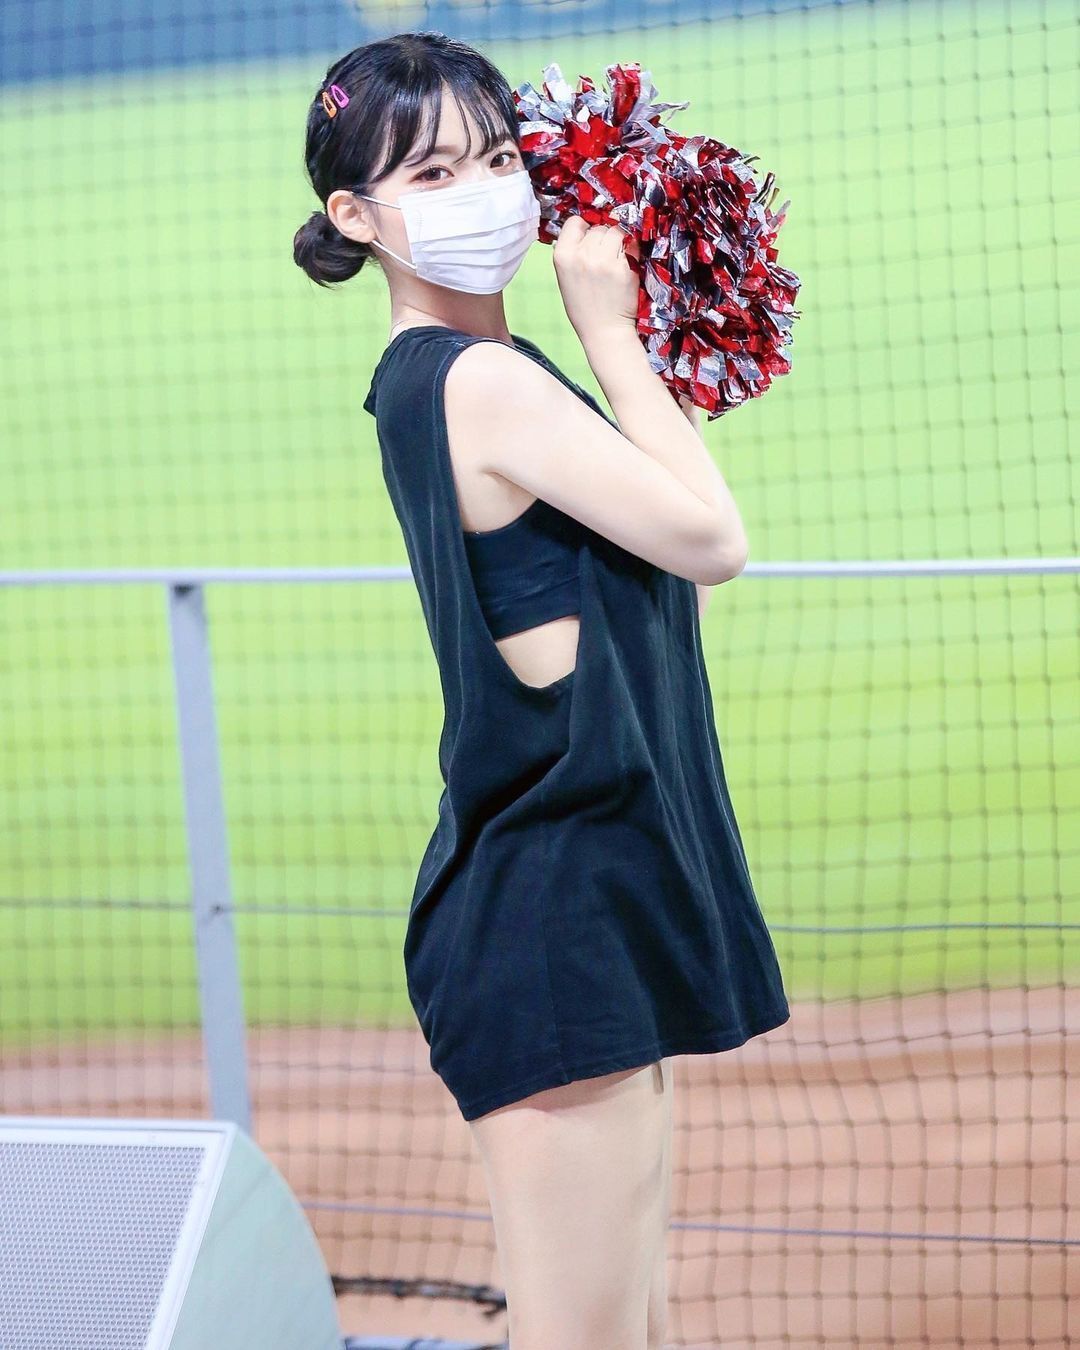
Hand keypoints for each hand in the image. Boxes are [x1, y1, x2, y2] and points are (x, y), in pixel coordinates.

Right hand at [552, 214, 639, 345]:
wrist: (603, 332)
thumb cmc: (584, 308)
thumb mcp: (566, 278)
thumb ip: (574, 252)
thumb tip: (588, 229)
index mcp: (562, 256)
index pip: (575, 222)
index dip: (585, 229)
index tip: (590, 241)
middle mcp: (581, 255)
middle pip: (599, 228)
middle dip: (604, 240)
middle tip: (605, 261)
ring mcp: (603, 260)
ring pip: (616, 233)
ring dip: (619, 244)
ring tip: (616, 264)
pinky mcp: (623, 267)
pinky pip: (631, 245)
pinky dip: (631, 253)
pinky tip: (626, 269)